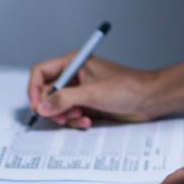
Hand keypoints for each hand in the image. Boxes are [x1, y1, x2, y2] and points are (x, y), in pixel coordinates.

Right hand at [26, 54, 158, 127]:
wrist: (149, 99)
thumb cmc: (127, 87)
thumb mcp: (92, 93)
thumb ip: (64, 99)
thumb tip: (42, 107)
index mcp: (73, 62)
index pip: (40, 72)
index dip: (35, 90)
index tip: (38, 107)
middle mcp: (74, 76)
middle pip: (46, 93)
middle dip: (54, 108)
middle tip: (64, 116)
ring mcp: (80, 91)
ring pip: (58, 107)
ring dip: (66, 117)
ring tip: (82, 118)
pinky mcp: (87, 104)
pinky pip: (70, 115)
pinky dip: (76, 121)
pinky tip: (88, 121)